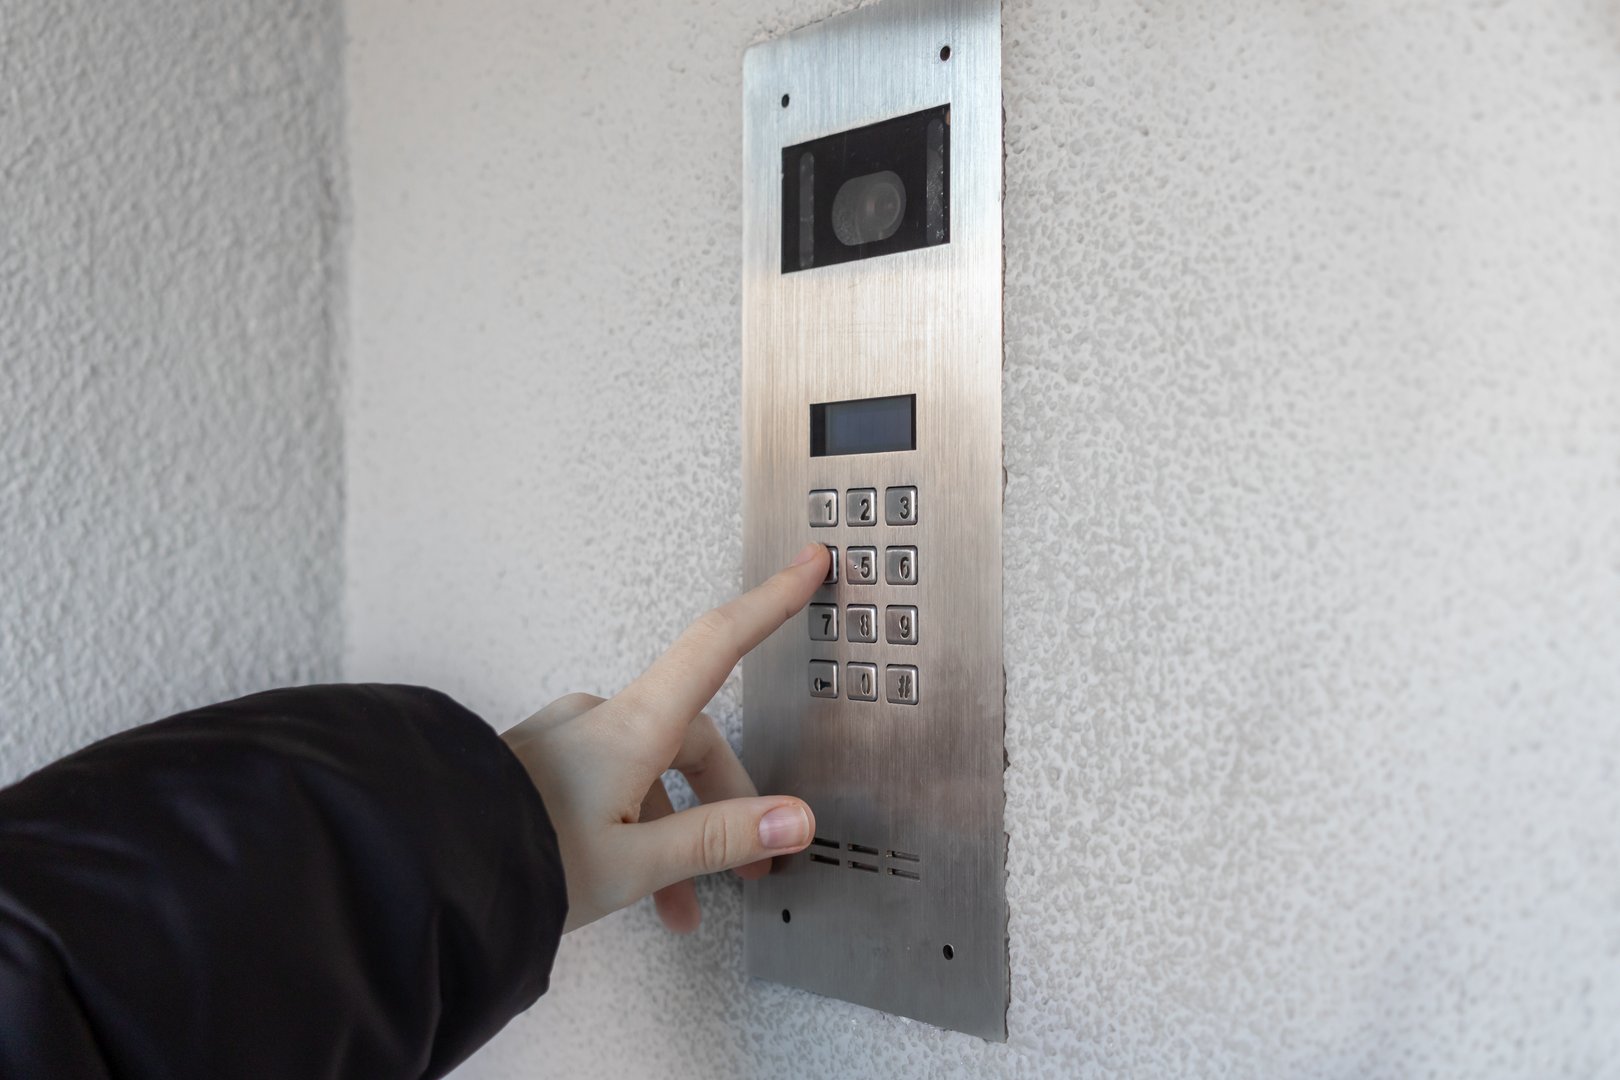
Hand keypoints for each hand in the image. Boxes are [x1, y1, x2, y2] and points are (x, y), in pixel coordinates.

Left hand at [500, 543, 829, 933]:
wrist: (424, 869)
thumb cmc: (516, 860)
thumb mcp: (635, 863)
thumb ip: (719, 838)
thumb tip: (792, 820)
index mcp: (631, 727)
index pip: (719, 643)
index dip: (770, 603)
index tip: (805, 566)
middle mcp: (598, 720)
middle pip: (693, 736)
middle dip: (727, 799)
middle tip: (749, 861)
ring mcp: (564, 740)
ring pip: (649, 771)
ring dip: (676, 830)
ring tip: (679, 901)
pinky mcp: (538, 765)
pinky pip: (609, 784)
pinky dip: (634, 827)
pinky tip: (630, 885)